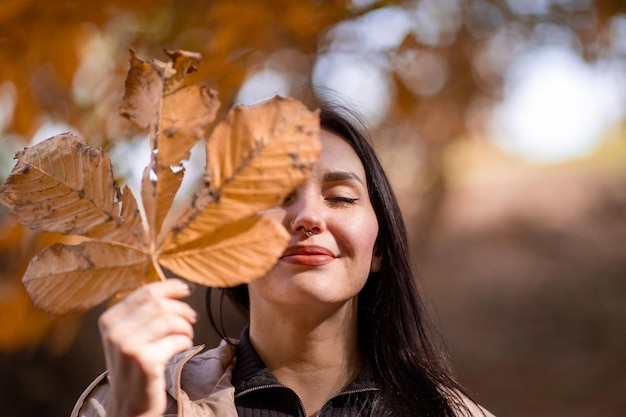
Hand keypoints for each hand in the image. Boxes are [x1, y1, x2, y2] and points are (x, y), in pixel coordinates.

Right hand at [98, 279, 196, 416]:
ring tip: (187, 334)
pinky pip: (176, 340)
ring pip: (169, 320)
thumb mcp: (129, 334)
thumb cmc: (135, 365)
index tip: (187, 288)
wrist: (128, 405)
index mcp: (110, 319)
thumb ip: (144, 312)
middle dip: (182, 308)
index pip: (145, 292)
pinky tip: (183, 346)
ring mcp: (128, 346)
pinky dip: (185, 341)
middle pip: (159, 304)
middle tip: (193, 317)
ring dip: (186, 326)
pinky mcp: (144, 361)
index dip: (171, 287)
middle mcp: (115, 331)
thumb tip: (175, 287)